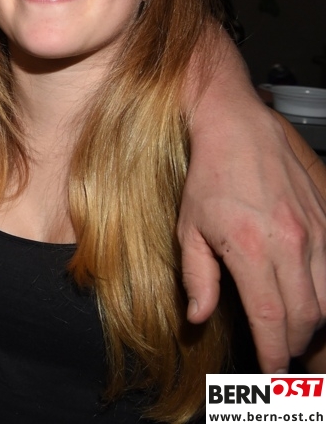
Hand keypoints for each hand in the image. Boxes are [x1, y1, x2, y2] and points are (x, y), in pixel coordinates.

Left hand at [180, 105, 325, 371]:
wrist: (238, 129)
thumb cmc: (210, 176)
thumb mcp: (189, 229)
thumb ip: (197, 278)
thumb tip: (198, 317)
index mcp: (252, 248)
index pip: (271, 318)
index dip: (273, 352)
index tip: (269, 371)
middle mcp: (292, 243)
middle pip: (307, 316)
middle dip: (295, 345)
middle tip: (281, 357)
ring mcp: (316, 232)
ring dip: (314, 324)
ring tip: (295, 334)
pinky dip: (325, 295)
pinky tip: (310, 301)